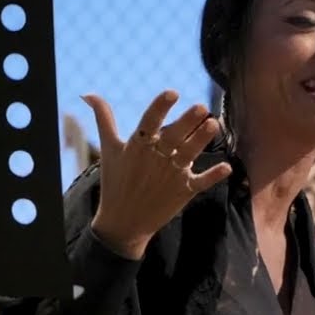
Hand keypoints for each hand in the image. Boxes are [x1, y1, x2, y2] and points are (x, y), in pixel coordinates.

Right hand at [84, 90, 230, 258]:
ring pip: (188, 154)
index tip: (173, 93)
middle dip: (187, 122)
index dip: (160, 107)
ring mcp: (171, 175)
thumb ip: (104, 119)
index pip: (149, 122)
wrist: (123, 221)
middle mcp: (155, 159)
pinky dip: (213, 176)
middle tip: (202, 107)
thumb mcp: (109, 149)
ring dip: (201, 140)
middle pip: (173, 137)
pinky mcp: (183, 191)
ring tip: (214, 124)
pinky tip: (227, 167)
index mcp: (137, 147)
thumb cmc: (116, 180)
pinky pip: (201, 182)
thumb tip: (88, 93)